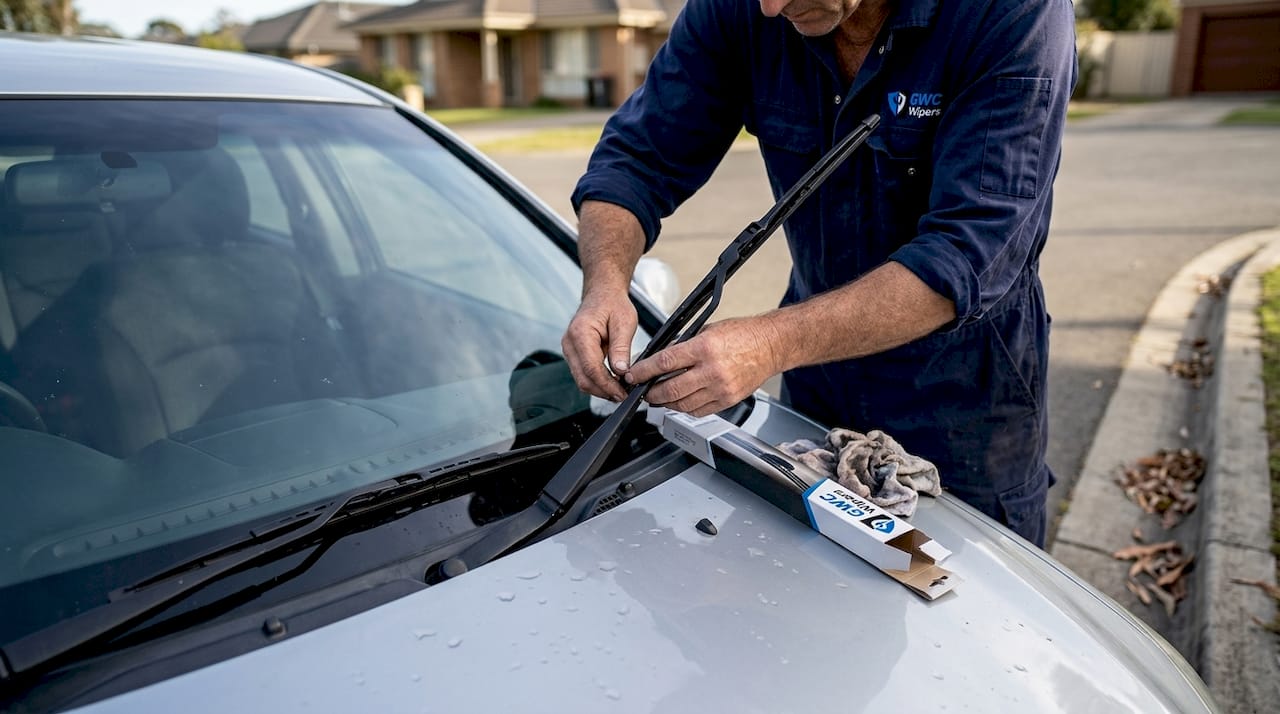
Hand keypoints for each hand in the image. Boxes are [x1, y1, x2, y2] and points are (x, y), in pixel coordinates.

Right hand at [562, 290, 637, 400]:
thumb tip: (621, 371)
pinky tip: (611, 382)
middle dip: (603, 391)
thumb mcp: (624, 322)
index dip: (607, 385)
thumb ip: (621, 348)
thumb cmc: (612, 304)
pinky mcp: (573, 354)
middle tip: (623, 395)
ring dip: (600, 389)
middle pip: (583, 379)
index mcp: (581, 333)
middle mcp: (570, 342)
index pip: (591, 368)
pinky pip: (582, 374)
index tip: (622, 392)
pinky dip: (596, 381)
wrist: (602, 294)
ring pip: (581, 379)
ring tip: (619, 390)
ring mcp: (569, 349)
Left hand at [625, 317, 782, 415]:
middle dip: (650, 393)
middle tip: (642, 390)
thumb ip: (683, 346)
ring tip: (658, 397)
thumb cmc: (742, 335)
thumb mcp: (707, 331)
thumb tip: (659, 359)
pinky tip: (679, 401)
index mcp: (705, 348)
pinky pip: (698, 411)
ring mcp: (721, 388)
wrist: (770, 346)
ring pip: (682, 404)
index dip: (644, 371)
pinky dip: (684, 408)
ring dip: (665, 403)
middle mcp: (712, 370)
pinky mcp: (727, 401)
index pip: (664, 363)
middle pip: (670, 389)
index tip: (634, 375)